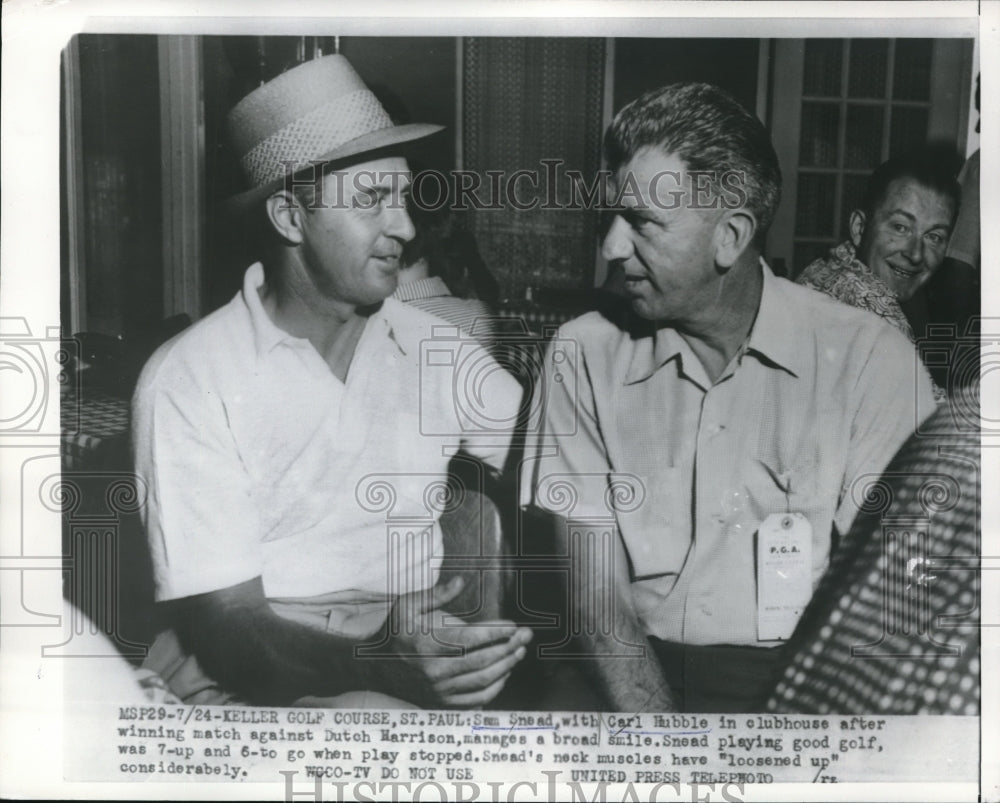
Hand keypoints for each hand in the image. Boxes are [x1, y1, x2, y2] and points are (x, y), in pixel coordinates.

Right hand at [388, 577, 531, 707]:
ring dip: (507, 667)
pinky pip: (476, 700)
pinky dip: (495, 688)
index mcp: (427, 645)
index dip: (496, 632)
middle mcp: (434, 671)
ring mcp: (438, 691)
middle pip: (483, 660)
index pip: (471, 639)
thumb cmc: (395, 632)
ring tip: (519, 652)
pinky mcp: (440, 703)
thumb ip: (436, 594)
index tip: (514, 625)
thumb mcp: (408, 605)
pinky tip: (504, 674)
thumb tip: (461, 581)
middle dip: (509, 647)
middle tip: (526, 636)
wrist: (373, 666)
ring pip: (483, 681)